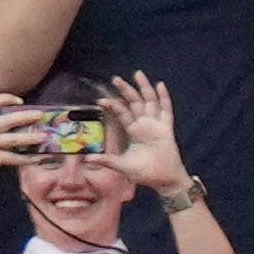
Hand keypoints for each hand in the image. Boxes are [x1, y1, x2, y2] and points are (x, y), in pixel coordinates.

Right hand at [0, 93, 48, 193]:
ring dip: (30, 138)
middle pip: (5, 120)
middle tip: (39, 115)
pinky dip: (26, 158)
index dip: (5, 98)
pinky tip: (36, 158)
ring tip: (44, 137)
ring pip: (12, 139)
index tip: (20, 101)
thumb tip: (24, 124)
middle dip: (25, 116)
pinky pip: (12, 157)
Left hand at [92, 72, 188, 191]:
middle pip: (134, 103)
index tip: (100, 99)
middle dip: (125, 90)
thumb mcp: (121, 165)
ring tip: (137, 74)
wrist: (163, 179)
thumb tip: (87, 158)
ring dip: (143, 88)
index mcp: (134, 131)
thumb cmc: (145, 172)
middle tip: (115, 78)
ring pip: (149, 102)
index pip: (122, 114)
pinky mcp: (166, 129)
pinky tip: (160, 85)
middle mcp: (145, 125)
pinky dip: (163, 97)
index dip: (112, 105)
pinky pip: (166, 110)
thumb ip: (107, 160)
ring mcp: (156, 125)